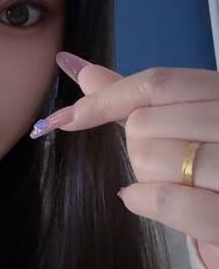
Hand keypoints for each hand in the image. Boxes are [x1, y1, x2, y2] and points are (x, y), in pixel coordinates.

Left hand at [30, 53, 218, 268]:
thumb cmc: (212, 161)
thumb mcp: (184, 120)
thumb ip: (134, 97)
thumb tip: (77, 68)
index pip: (156, 82)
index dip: (103, 100)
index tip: (64, 119)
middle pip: (144, 123)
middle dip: (136, 148)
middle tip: (164, 164)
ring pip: (150, 160)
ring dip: (145, 177)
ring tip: (173, 183)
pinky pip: (167, 200)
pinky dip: (144, 200)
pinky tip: (141, 199)